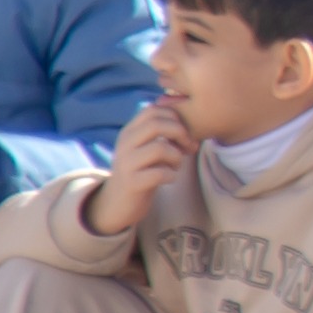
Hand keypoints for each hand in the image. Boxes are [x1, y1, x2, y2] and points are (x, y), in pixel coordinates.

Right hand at [84, 98, 196, 240]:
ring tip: (176, 166)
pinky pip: (160, 173)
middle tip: (188, 148)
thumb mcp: (148, 147)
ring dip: (177, 156)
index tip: (186, 133)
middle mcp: (124, 144)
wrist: (118, 203)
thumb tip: (194, 124)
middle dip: (180, 133)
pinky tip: (170, 178)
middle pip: (156, 124)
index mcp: (129, 132)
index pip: (152, 110)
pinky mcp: (132, 183)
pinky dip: (172, 174)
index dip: (175, 117)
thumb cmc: (142, 171)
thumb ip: (162, 133)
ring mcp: (126, 163)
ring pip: (159, 148)